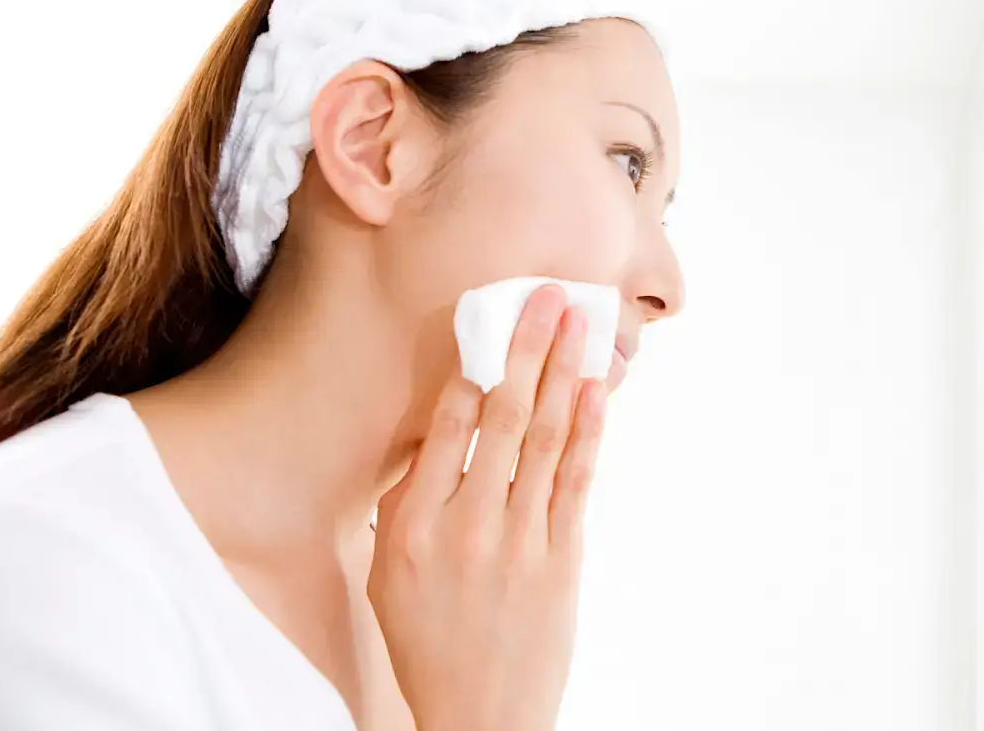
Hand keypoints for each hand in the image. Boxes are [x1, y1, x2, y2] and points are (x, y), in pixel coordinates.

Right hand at [368, 284, 608, 730]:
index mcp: (410, 524)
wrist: (478, 715)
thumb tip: (437, 432)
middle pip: (504, 416)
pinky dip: (590, 430)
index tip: (489, 313)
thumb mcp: (387, 571)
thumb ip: (406, 501)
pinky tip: (597, 391)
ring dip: (567, 372)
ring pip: (549, 438)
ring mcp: (519, 542)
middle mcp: (465, 525)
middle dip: (529, 346)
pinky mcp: (562, 559)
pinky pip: (578, 479)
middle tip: (549, 295)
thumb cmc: (426, 641)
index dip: (472, 361)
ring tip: (581, 325)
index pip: (446, 423)